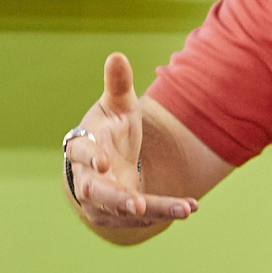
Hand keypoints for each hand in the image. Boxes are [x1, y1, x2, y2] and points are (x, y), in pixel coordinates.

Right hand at [65, 53, 198, 228]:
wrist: (103, 164)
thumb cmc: (109, 129)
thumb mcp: (116, 106)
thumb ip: (117, 85)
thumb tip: (117, 55)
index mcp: (83, 147)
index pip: (81, 152)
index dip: (89, 157)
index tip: (102, 162)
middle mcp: (88, 179)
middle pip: (97, 192)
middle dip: (117, 199)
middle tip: (136, 205)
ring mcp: (103, 202)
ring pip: (125, 210)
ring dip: (155, 210)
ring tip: (184, 209)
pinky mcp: (121, 216)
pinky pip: (144, 217)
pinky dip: (167, 211)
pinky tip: (191, 207)